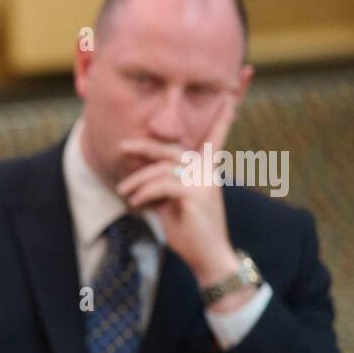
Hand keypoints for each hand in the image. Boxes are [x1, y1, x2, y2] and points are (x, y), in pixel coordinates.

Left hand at [114, 95, 244, 290]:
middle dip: (145, 147)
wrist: (208, 257)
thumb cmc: (189, 231)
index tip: (232, 95)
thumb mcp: (171, 204)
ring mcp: (204, 181)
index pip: (215, 138)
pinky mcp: (196, 195)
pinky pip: (162, 186)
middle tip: (121, 147)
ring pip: (161, 170)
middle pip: (172, 150)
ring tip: (123, 194)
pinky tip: (136, 206)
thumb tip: (137, 178)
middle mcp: (208, 171)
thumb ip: (160, 186)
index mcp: (207, 170)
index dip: (224, 118)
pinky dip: (144, 194)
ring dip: (137, 181)